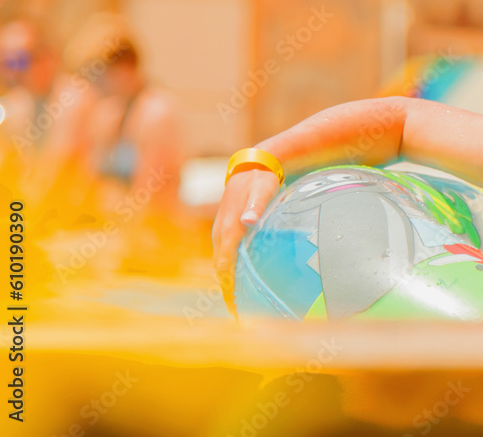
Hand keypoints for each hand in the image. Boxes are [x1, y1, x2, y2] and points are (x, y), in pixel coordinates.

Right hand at [211, 168, 281, 315]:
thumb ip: (256, 206)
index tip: (235, 308)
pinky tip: (241, 281)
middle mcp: (220, 233)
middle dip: (227, 292)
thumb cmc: (261, 180)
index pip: (224, 265)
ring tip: (239, 306)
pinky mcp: (225, 230)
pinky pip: (225, 256)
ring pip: (221, 263)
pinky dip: (229, 271)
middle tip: (240, 316)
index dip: (228, 287)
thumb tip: (247, 221)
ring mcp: (220, 232)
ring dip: (228, 283)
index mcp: (229, 228)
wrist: (252, 167)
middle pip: (220, 269)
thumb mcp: (262, 190)